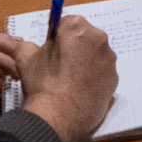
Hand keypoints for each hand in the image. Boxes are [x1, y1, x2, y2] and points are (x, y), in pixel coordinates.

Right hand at [13, 14, 115, 141]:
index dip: (58, 38)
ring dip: (85, 64)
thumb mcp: (26, 59)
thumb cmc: (43, 85)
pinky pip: (103, 74)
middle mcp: (98, 38)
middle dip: (74, 49)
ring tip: (69, 82)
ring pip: (95, 56)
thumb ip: (28, 45)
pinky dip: (94, 79)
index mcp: (76, 26)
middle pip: (84, 38)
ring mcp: (108, 59)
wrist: (58, 117)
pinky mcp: (115, 79)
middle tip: (60, 67)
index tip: (53, 51)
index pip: (66, 24)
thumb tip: (29, 46)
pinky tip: (80, 91)